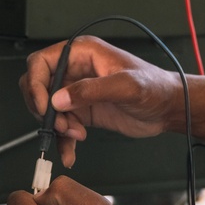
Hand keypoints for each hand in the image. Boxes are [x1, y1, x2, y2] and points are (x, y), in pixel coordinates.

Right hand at [20, 36, 182, 166]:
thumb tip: (58, 99)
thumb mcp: (125, 86)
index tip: (45, 107)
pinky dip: (62, 140)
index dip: (36, 84)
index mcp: (83, 53)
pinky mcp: (82, 111)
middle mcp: (76, 70)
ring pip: (47, 109)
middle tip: (60, 123)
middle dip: (44, 108)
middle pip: (38, 86)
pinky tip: (71, 152)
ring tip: (76, 135)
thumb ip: (91, 90)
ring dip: (55, 126)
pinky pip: (61, 125)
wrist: (168, 108)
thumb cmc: (154, 87)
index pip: (41, 62)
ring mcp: (77, 91)